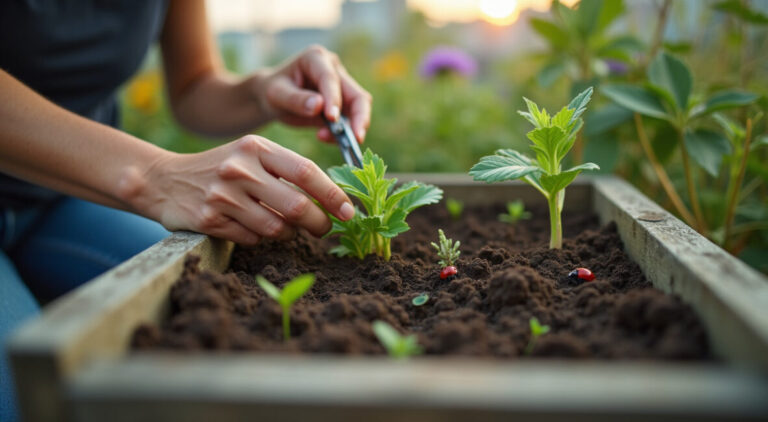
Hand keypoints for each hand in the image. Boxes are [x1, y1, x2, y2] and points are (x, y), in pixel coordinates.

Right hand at [127, 135, 354, 245]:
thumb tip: (331, 198)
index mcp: (257, 147)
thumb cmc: (222, 167)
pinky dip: (261, 238)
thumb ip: (286, 170)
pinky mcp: (210, 220)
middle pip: (297, 206)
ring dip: (289, 234)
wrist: (164, 179)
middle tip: (326, 229)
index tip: (348, 212)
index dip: (332, 195)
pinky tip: (254, 228)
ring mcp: (223, 195)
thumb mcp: (251, 154)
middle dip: (319, 223)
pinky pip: (253, 239)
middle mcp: (240, 169)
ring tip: (288, 228)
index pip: (306, 172)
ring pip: (277, 227)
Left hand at [254, 45, 371, 142]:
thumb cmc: (272, 90)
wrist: (273, 97)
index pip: (330, 78)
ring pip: (359, 108)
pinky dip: (343, 134)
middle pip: (356, 93)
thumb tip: (319, 106)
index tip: (332, 118)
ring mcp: (341, 86)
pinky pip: (350, 121)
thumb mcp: (276, 94)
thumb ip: (296, 99)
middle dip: (359, 116)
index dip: (334, 98)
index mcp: (316, 58)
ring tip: (337, 142)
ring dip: (353, 128)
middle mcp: (334, 69)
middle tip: (356, 138)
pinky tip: (324, 138)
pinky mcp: (343, 104)